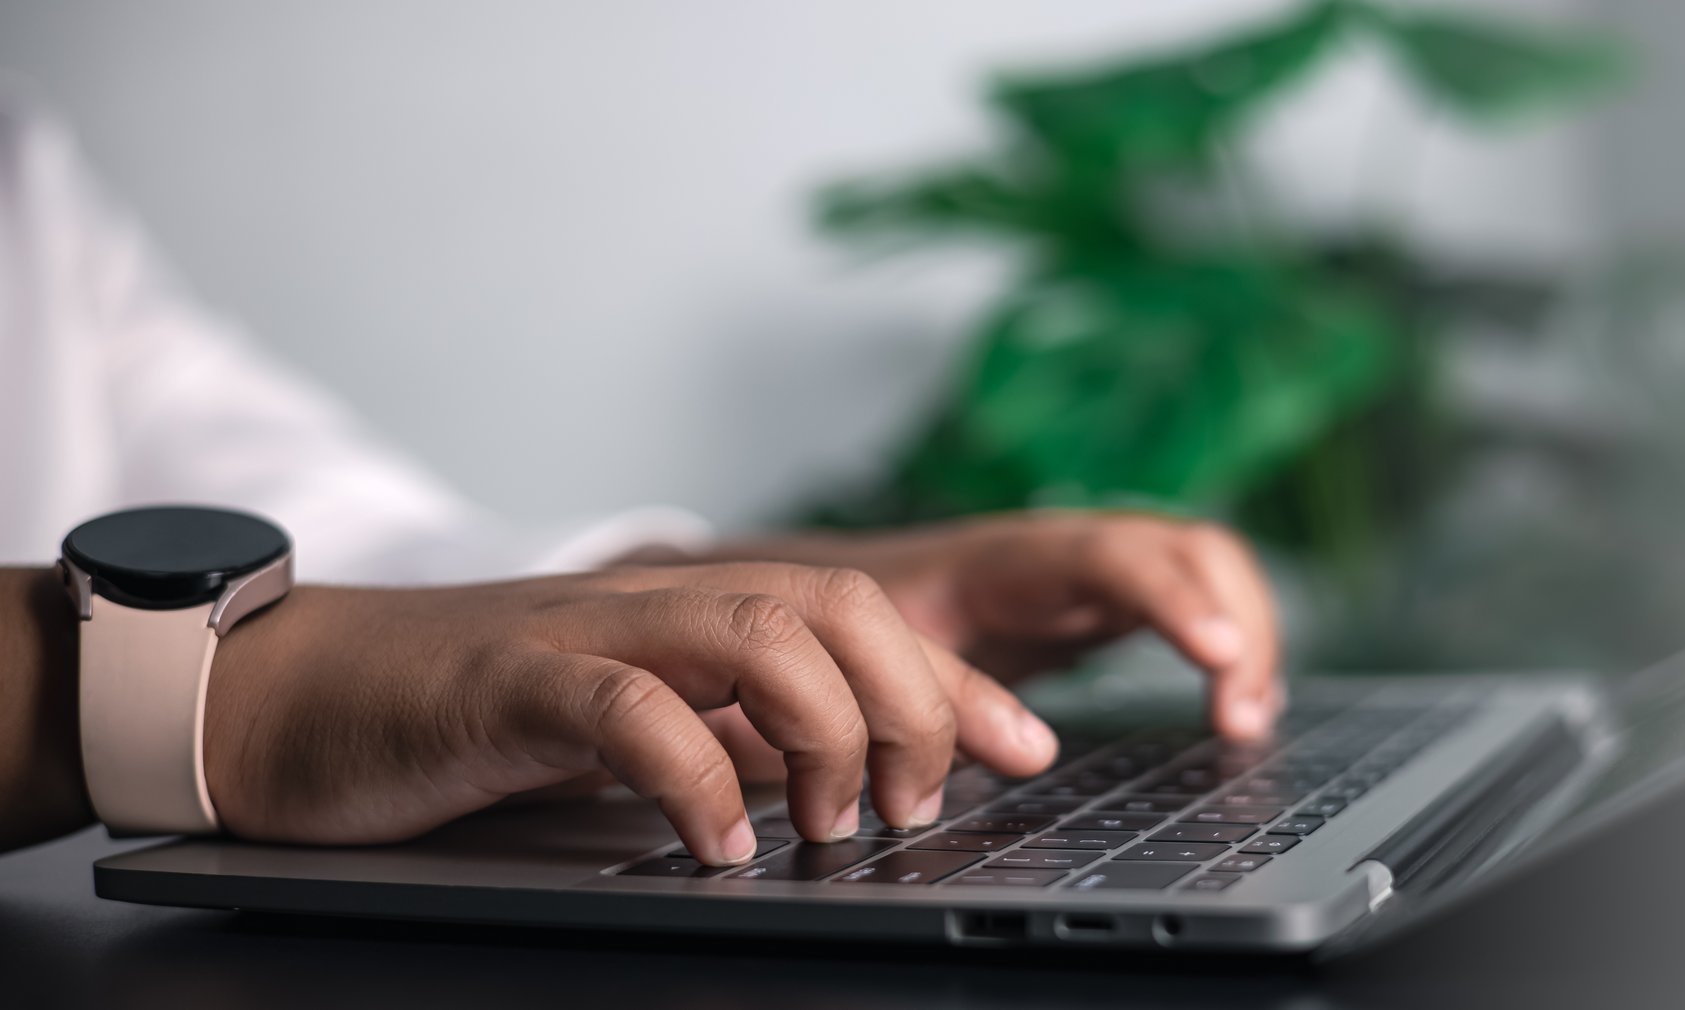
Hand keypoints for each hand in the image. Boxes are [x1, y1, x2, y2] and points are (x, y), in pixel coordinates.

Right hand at [203, 563, 1058, 863]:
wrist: (295, 695)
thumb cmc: (475, 721)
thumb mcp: (642, 730)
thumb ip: (743, 739)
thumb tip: (854, 779)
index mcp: (704, 615)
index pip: (869, 619)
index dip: (961, 682)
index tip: (1031, 748)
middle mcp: (662, 604)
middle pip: (838, 606)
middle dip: (912, 703)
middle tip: (915, 805)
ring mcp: (587, 630)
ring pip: (757, 632)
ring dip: (824, 730)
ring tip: (834, 827)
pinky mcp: (508, 678)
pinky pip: (626, 706)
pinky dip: (692, 772)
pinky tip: (716, 843)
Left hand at [712, 511, 1284, 738]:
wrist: (828, 590)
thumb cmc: (851, 625)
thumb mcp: (881, 658)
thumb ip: (947, 693)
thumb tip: (1028, 751)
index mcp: (1009, 556)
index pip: (1114, 557)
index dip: (1174, 602)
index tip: (1219, 660)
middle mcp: (1069, 547)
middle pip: (1192, 547)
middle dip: (1239, 624)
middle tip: (1241, 721)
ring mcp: (1098, 569)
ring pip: (1208, 569)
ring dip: (1248, 637)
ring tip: (1246, 724)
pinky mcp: (1111, 600)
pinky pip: (1197, 604)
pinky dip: (1232, 649)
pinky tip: (1237, 710)